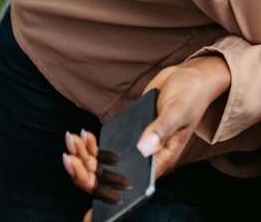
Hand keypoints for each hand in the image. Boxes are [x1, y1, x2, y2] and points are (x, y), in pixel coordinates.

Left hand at [61, 55, 232, 208]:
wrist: (190, 76)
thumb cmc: (191, 95)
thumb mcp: (177, 111)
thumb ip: (160, 130)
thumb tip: (143, 148)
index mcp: (163, 158)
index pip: (133, 182)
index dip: (108, 184)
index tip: (86, 177)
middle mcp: (149, 156)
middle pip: (116, 173)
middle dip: (89, 168)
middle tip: (69, 155)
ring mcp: (139, 144)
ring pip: (109, 160)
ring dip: (88, 154)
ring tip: (72, 140)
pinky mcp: (132, 132)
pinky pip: (110, 144)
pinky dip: (94, 142)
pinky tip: (82, 135)